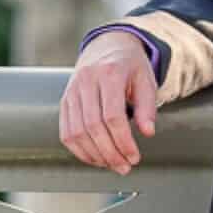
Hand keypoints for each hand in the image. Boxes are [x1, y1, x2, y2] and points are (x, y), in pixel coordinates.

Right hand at [60, 30, 157, 174]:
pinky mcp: (64, 101)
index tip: (134, 156)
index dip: (123, 141)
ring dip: (94, 155)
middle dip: (110, 153)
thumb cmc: (129, 65)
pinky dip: (79, 150)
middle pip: (93, 126)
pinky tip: (95, 158)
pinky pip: (66, 132)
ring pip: (76, 132)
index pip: (112, 115)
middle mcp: (86, 81)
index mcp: (109, 74)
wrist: (106, 46)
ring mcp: (71, 91)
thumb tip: (147, 132)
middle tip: (125, 167)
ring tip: (112, 165)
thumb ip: (147, 106)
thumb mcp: (146, 79)